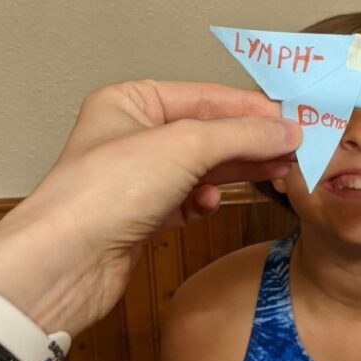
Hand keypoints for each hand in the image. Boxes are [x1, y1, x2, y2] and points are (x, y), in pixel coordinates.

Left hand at [0, 80, 300, 335]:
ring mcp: (136, 179)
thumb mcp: (184, 146)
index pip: (204, 96)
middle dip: (250, 141)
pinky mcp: (141, 217)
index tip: (292, 117)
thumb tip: (287, 129)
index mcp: (129, 102)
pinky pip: (188, 201)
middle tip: (294, 148)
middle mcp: (131, 136)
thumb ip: (241, 134)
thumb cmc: (103, 193)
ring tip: (274, 173)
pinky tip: (211, 205)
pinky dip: (204, 202)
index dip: (250, 106)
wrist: (66, 263)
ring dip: (234, 172)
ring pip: (201, 168)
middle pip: (207, 132)